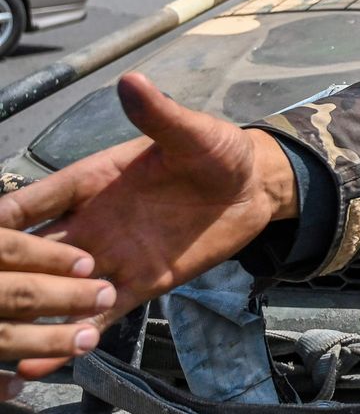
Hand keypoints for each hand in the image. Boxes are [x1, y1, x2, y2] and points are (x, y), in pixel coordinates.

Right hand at [0, 74, 297, 379]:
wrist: (252, 187)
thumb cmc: (216, 151)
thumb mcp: (190, 131)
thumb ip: (158, 114)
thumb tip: (133, 82)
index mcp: (90, 181)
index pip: (32, 201)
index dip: (3, 219)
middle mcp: (91, 222)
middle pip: (32, 252)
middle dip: (7, 270)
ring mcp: (112, 255)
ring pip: (58, 289)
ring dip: (33, 309)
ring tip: (5, 333)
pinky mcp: (141, 282)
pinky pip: (99, 314)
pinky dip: (72, 336)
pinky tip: (40, 360)